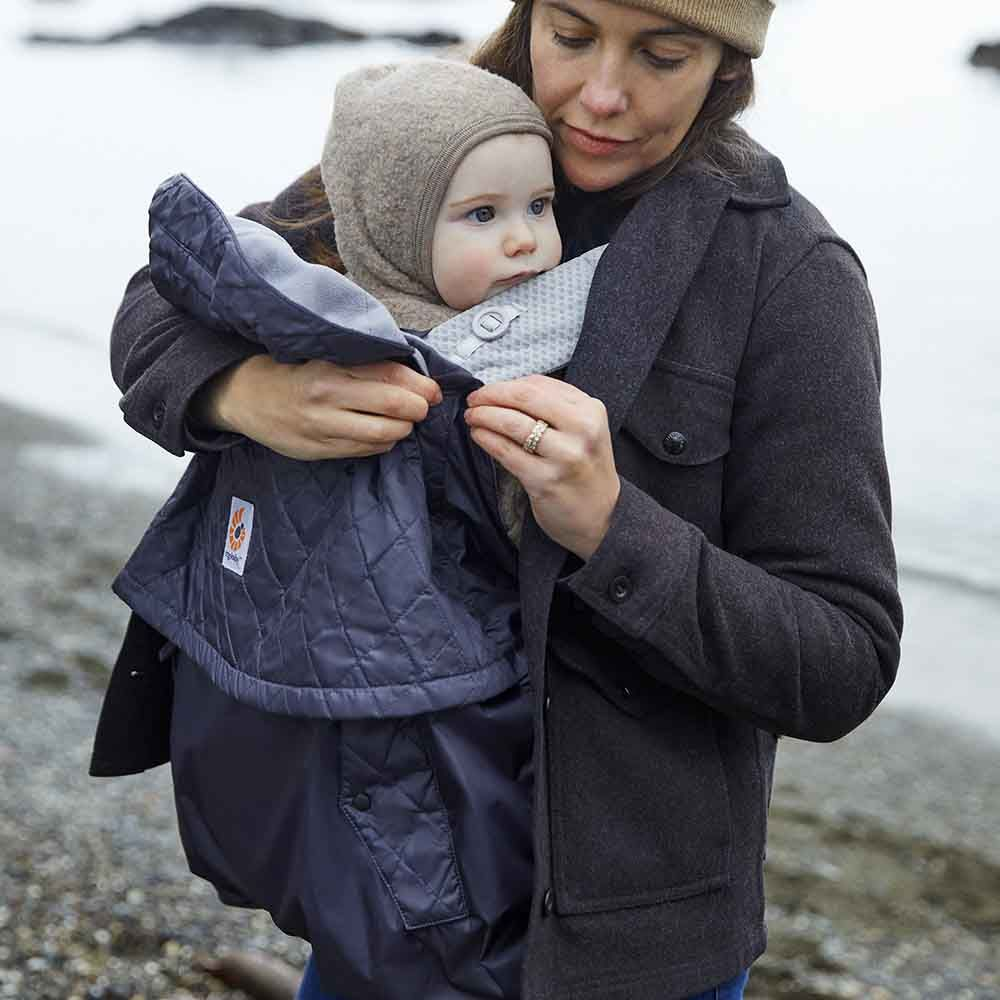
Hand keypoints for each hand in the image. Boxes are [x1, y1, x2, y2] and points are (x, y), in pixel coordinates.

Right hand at [194, 354, 441, 459]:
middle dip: (418, 408)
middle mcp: (327, 396)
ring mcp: (323, 426)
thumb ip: (363, 362)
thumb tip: (413, 374)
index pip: (390, 375)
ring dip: (403, 429)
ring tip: (403, 422)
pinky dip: (384, 444)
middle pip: (393, 405)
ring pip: (383, 433)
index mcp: (331, 366)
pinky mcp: (319, 449)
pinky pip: (366, 450)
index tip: (433, 390)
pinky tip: (382, 435)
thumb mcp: (324, 355)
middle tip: (422, 407)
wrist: (246, 396)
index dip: (420, 384)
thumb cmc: (293, 371)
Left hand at [464, 374, 620, 559]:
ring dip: (484, 415)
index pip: (539, 384)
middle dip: (491, 394)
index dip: (506, 384)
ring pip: (512, 423)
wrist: (601, 516)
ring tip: (472, 416)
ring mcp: (564, 456)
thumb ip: (554, 407)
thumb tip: (507, 390)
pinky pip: (506, 452)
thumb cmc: (585, 470)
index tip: (490, 390)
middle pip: (524, 397)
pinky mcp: (545, 480)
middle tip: (473, 399)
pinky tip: (478, 435)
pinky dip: (487, 438)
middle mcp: (581, 430)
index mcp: (590, 410)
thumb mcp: (584, 430)